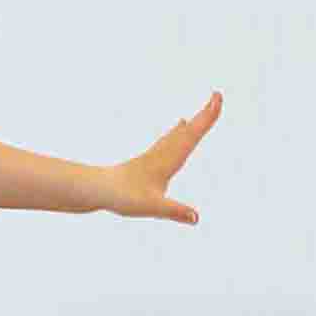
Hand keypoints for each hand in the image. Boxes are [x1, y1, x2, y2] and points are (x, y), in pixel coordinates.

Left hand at [99, 94, 223, 222]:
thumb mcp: (152, 207)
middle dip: (204, 115)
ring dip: (194, 122)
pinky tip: (178, 128)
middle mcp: (163, 153)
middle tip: (217, 97)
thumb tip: (196, 218)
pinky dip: (179, 131)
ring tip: (203, 111)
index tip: (216, 99)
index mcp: (167, 161)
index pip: (191, 136)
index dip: (206, 118)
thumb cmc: (124, 198)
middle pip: (188, 130)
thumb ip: (175, 211)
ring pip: (179, 134)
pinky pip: (170, 140)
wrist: (98, 189)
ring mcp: (156, 155)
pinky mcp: (149, 160)